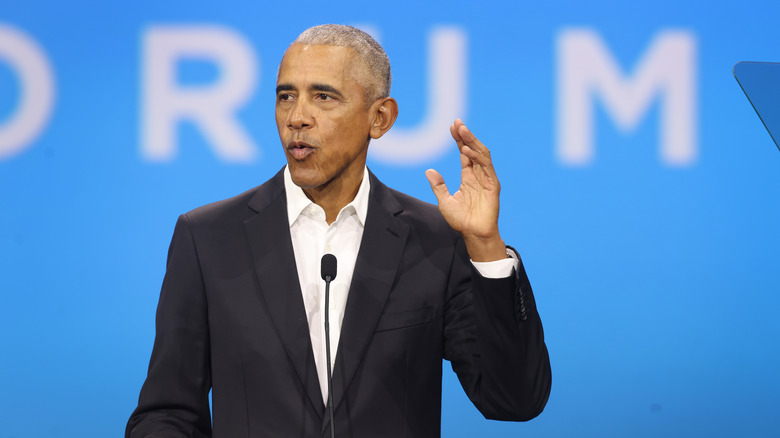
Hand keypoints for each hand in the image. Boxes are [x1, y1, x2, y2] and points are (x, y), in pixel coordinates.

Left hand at [426, 119, 506, 261]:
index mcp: (468, 177)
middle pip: (473, 150)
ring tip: (461, 130)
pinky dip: (477, 157)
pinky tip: (466, 149)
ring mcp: (487, 179)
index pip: (464, 154)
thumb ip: (438, 185)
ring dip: (472, 141)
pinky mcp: (492, 185)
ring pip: (481, 154)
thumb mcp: (444, 200)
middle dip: (465, 136)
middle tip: (457, 123)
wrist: (473, 234)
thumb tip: (428, 170)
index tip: (451, 127)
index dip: (459, 140)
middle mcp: (478, 175)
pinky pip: (486, 167)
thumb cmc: (461, 220)